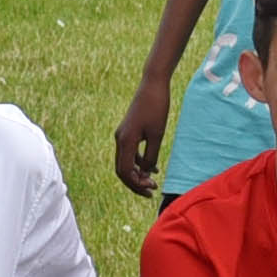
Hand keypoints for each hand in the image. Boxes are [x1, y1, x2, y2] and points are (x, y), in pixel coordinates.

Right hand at [112, 76, 173, 197]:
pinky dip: (139, 163)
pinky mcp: (128, 131)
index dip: (136, 185)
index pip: (124, 172)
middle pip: (122, 170)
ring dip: (137, 174)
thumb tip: (145, 173)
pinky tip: (153, 168)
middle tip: (151, 191)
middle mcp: (120, 139)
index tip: (150, 190)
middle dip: (135, 183)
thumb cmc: (157, 107)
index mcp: (125, 140)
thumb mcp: (157, 134)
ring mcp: (122, 135)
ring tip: (153, 182)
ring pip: (125, 162)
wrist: (153, 85)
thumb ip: (150, 156)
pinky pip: (130, 153)